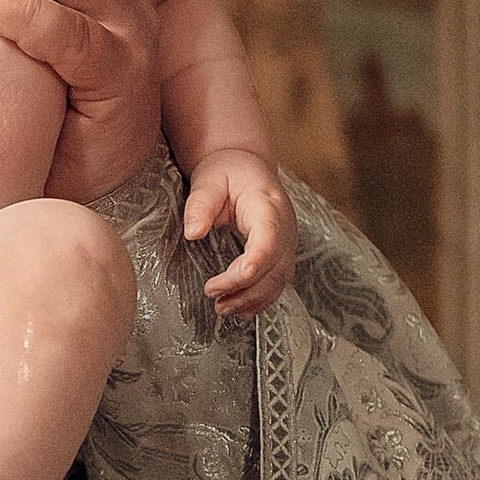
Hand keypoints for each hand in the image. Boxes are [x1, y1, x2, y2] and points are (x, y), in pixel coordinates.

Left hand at [184, 149, 296, 319]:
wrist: (247, 168)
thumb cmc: (227, 172)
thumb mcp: (209, 179)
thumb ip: (200, 204)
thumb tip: (193, 232)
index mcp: (268, 206)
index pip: (267, 240)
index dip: (252, 264)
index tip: (225, 282)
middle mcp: (285, 226)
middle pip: (274, 267)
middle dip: (245, 289)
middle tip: (214, 299)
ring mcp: (287, 241)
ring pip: (278, 280)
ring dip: (252, 300)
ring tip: (222, 310)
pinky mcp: (281, 253)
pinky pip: (277, 282)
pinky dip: (261, 300)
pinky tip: (240, 311)